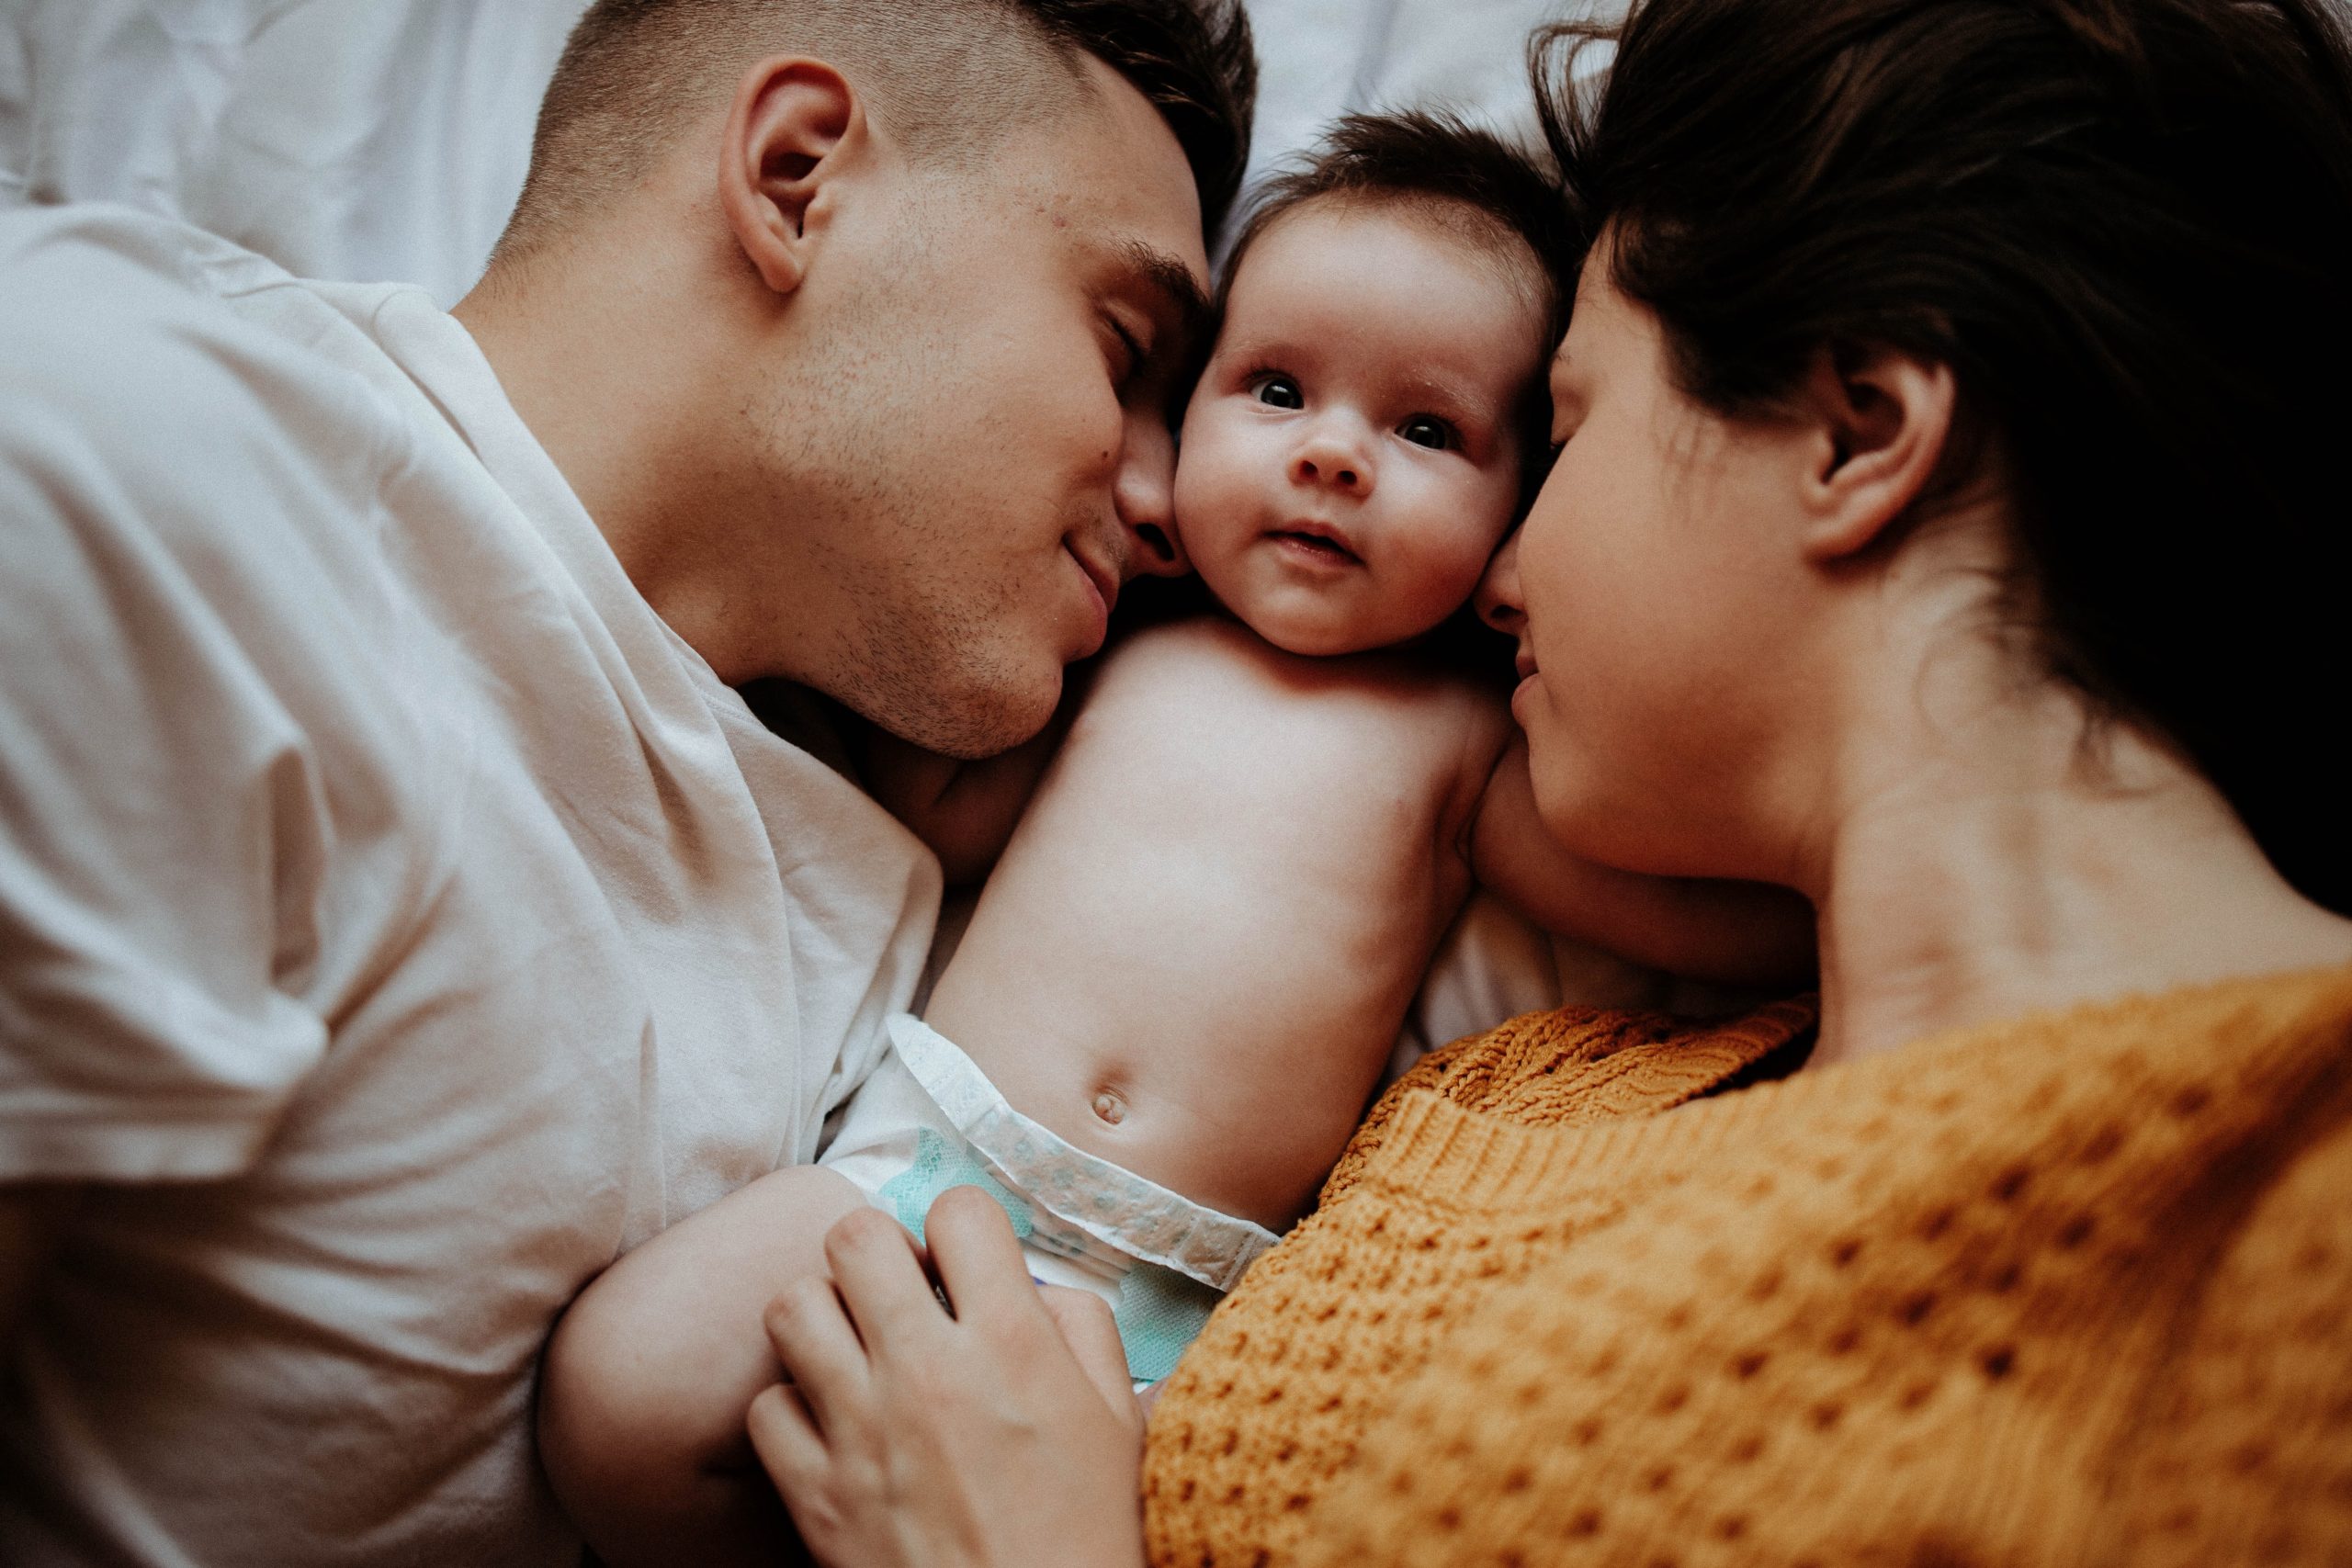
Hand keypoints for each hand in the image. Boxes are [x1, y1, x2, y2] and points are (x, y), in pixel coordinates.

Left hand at [748, 1185, 1147, 1567]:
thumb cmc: (1091, 1538)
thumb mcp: (1122, 1422)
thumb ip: (1084, 1331)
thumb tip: (1036, 1286)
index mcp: (1012, 1343)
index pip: (958, 1211)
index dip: (962, 1226)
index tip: (966, 1261)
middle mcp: (928, 1370)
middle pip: (855, 1237)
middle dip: (879, 1250)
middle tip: (900, 1290)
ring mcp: (861, 1431)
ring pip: (792, 1308)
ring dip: (823, 1316)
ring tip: (854, 1346)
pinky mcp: (816, 1496)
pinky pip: (766, 1409)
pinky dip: (792, 1409)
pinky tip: (830, 1424)